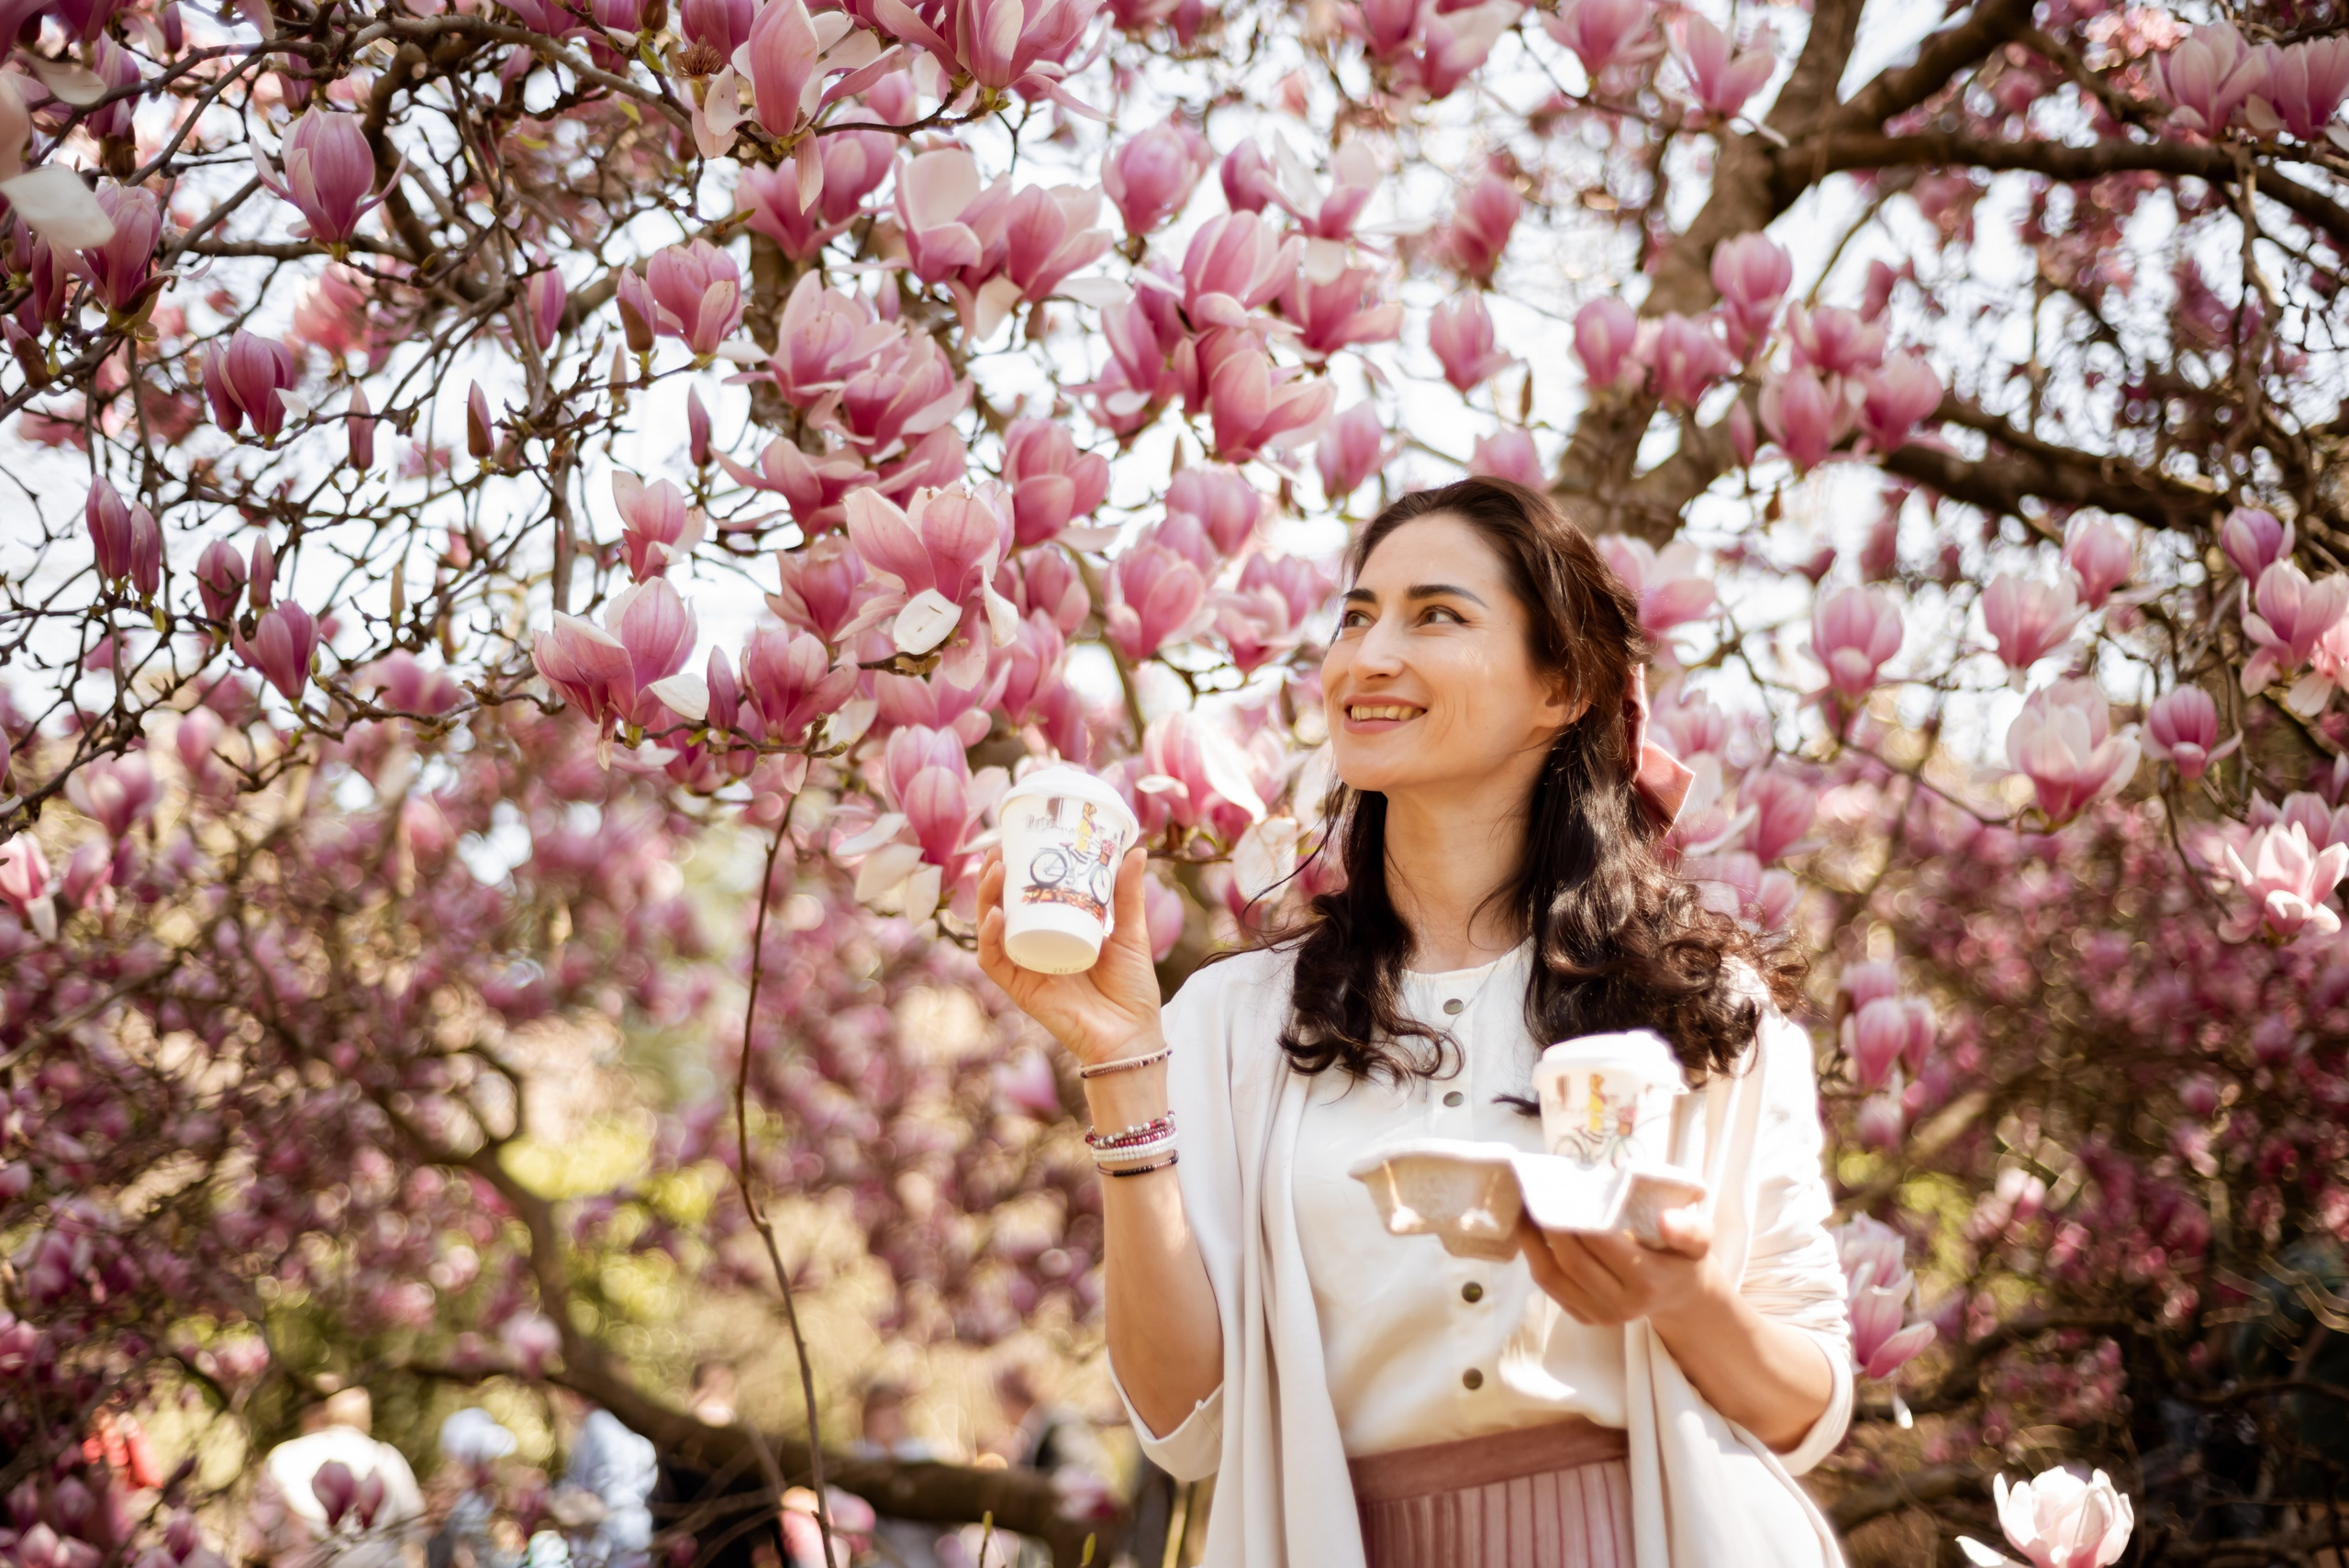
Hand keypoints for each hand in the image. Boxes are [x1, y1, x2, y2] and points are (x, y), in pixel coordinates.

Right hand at [977, 845, 1165, 1068]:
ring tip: (994, 872)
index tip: (1015, 841)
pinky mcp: (1021, 990)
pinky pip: (994, 963)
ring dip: (986, 901)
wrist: (1133, 1036)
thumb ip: (1129, 895)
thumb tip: (1136, 850)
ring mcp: (1026, 969)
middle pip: (1002, 911)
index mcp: (1058, 934)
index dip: (1015, 872)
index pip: (1027, 899)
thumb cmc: (1132, 990)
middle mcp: (1037, 950)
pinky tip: (996, 916)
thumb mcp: (1132, 933)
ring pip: (992, 932)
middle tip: (998, 850)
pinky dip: (990, 939)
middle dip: (993, 880)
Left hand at [1515, 1205, 1723, 1329]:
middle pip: (1571, 1259)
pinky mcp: (1586, 1318)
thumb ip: (1689, 1229)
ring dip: (1531, 1241)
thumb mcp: (1700, 1239)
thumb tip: (1666, 1221)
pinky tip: (1532, 1233)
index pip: (1600, 1241)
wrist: (1679, 1294)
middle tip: (1534, 1193)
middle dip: (1548, 1224)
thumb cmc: (1683, 1256)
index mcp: (1648, 1281)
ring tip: (1525, 1210)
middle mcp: (1622, 1305)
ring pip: (1552, 1276)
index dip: (1576, 1214)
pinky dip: (1535, 1258)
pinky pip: (1550, 1287)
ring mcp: (1601, 1316)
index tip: (1560, 1188)